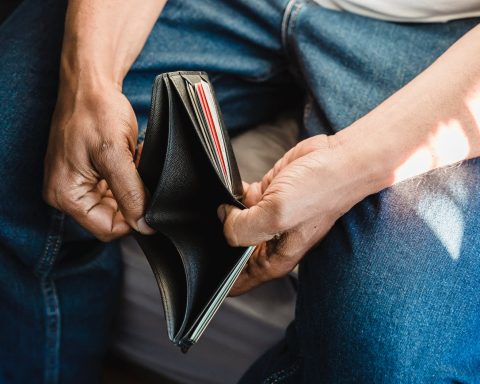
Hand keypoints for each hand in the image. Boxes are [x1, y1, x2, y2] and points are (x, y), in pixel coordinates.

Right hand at [43, 81, 153, 240]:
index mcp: (66, 195)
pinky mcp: (88, 174)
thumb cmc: (96, 111)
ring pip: (117, 204)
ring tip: (135, 162)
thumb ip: (130, 193)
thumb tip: (144, 225)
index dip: (133, 219)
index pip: (107, 228)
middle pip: (112, 218)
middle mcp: (68, 193)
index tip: (150, 200)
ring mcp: (78, 183)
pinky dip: (129, 178)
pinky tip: (133, 160)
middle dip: (133, 199)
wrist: (90, 84)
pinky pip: (114, 188)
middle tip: (141, 173)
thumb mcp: (115, 155)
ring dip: (132, 187)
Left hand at [218, 135, 368, 295]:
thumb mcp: (278, 215)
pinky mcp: (266, 196)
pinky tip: (229, 188)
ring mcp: (267, 219)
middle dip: (216, 240)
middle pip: (230, 251)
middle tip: (206, 226)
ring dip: (223, 214)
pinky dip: (230, 195)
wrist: (339, 159)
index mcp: (273, 260)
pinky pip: (238, 201)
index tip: (202, 261)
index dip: (217, 276)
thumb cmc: (320, 190)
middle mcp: (269, 243)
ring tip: (217, 204)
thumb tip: (223, 220)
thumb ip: (243, 227)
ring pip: (232, 224)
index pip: (236, 282)